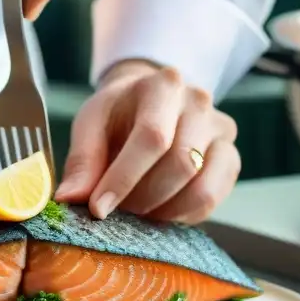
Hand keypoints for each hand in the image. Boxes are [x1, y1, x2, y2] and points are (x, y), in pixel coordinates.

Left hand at [53, 61, 240, 223]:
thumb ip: (82, 161)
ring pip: (202, 188)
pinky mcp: (230, 157)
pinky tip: (158, 209)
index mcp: (163, 86)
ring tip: (135, 210)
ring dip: (163, 211)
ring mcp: (221, 130)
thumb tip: (69, 198)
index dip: (123, 179)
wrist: (149, 101)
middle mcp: (200, 103)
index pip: (152, 138)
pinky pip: (213, 199)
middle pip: (180, 164)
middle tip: (116, 209)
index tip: (98, 209)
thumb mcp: (90, 124)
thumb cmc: (117, 113)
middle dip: (142, 198)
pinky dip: (182, 215)